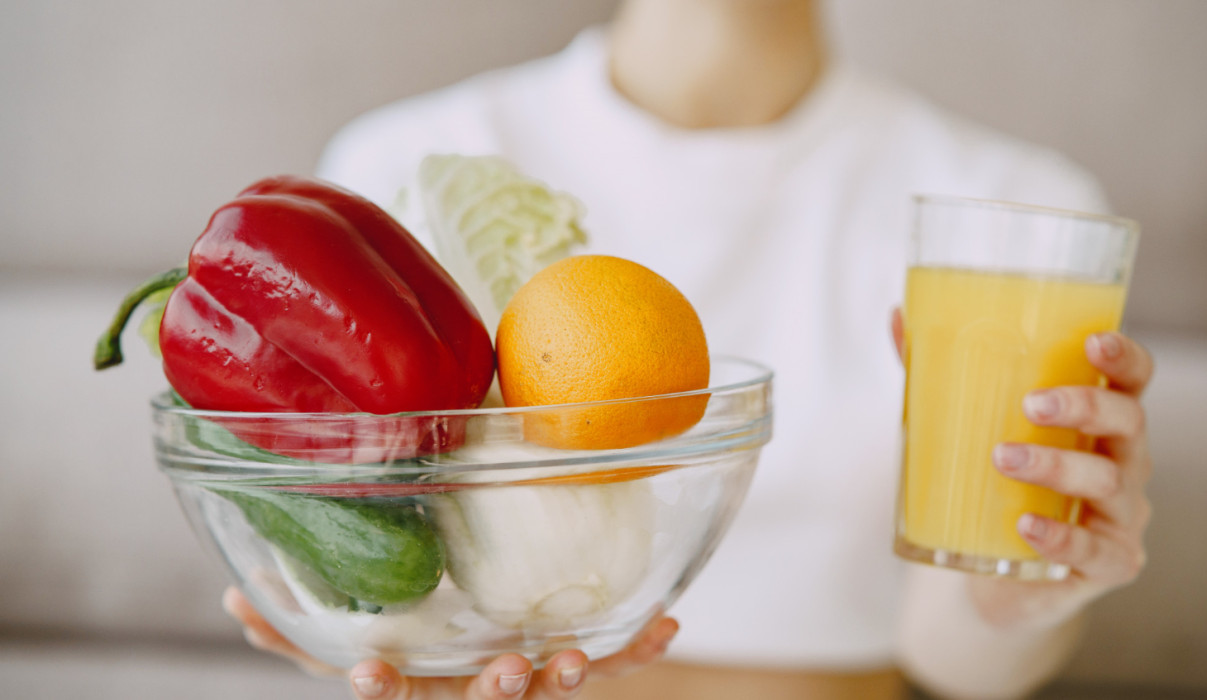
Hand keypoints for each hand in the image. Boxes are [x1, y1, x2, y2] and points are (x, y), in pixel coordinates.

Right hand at [223, 587, 678, 698]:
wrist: (494, 678)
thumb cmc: (416, 663)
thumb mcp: (347, 649)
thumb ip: (293, 632)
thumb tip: (232, 595)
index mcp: (422, 687)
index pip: (397, 696)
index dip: (384, 688)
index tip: (367, 674)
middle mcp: (473, 693)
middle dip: (495, 691)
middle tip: (508, 668)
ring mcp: (524, 688)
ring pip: (546, 691)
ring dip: (565, 675)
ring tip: (575, 656)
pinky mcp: (571, 674)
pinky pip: (610, 666)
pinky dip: (636, 649)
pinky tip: (667, 625)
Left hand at [891, 311, 1154, 627]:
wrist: (991, 573)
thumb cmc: (992, 485)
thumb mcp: (968, 427)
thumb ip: (938, 375)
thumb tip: (898, 317)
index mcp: (1099, 421)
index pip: (1131, 381)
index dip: (1124, 358)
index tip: (1093, 343)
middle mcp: (1122, 461)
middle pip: (1128, 421)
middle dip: (1086, 407)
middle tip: (1032, 404)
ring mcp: (1120, 515)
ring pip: (1109, 482)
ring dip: (1057, 466)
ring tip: (1003, 459)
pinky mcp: (1107, 562)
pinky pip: (1094, 550)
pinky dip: (1060, 537)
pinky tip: (1025, 526)